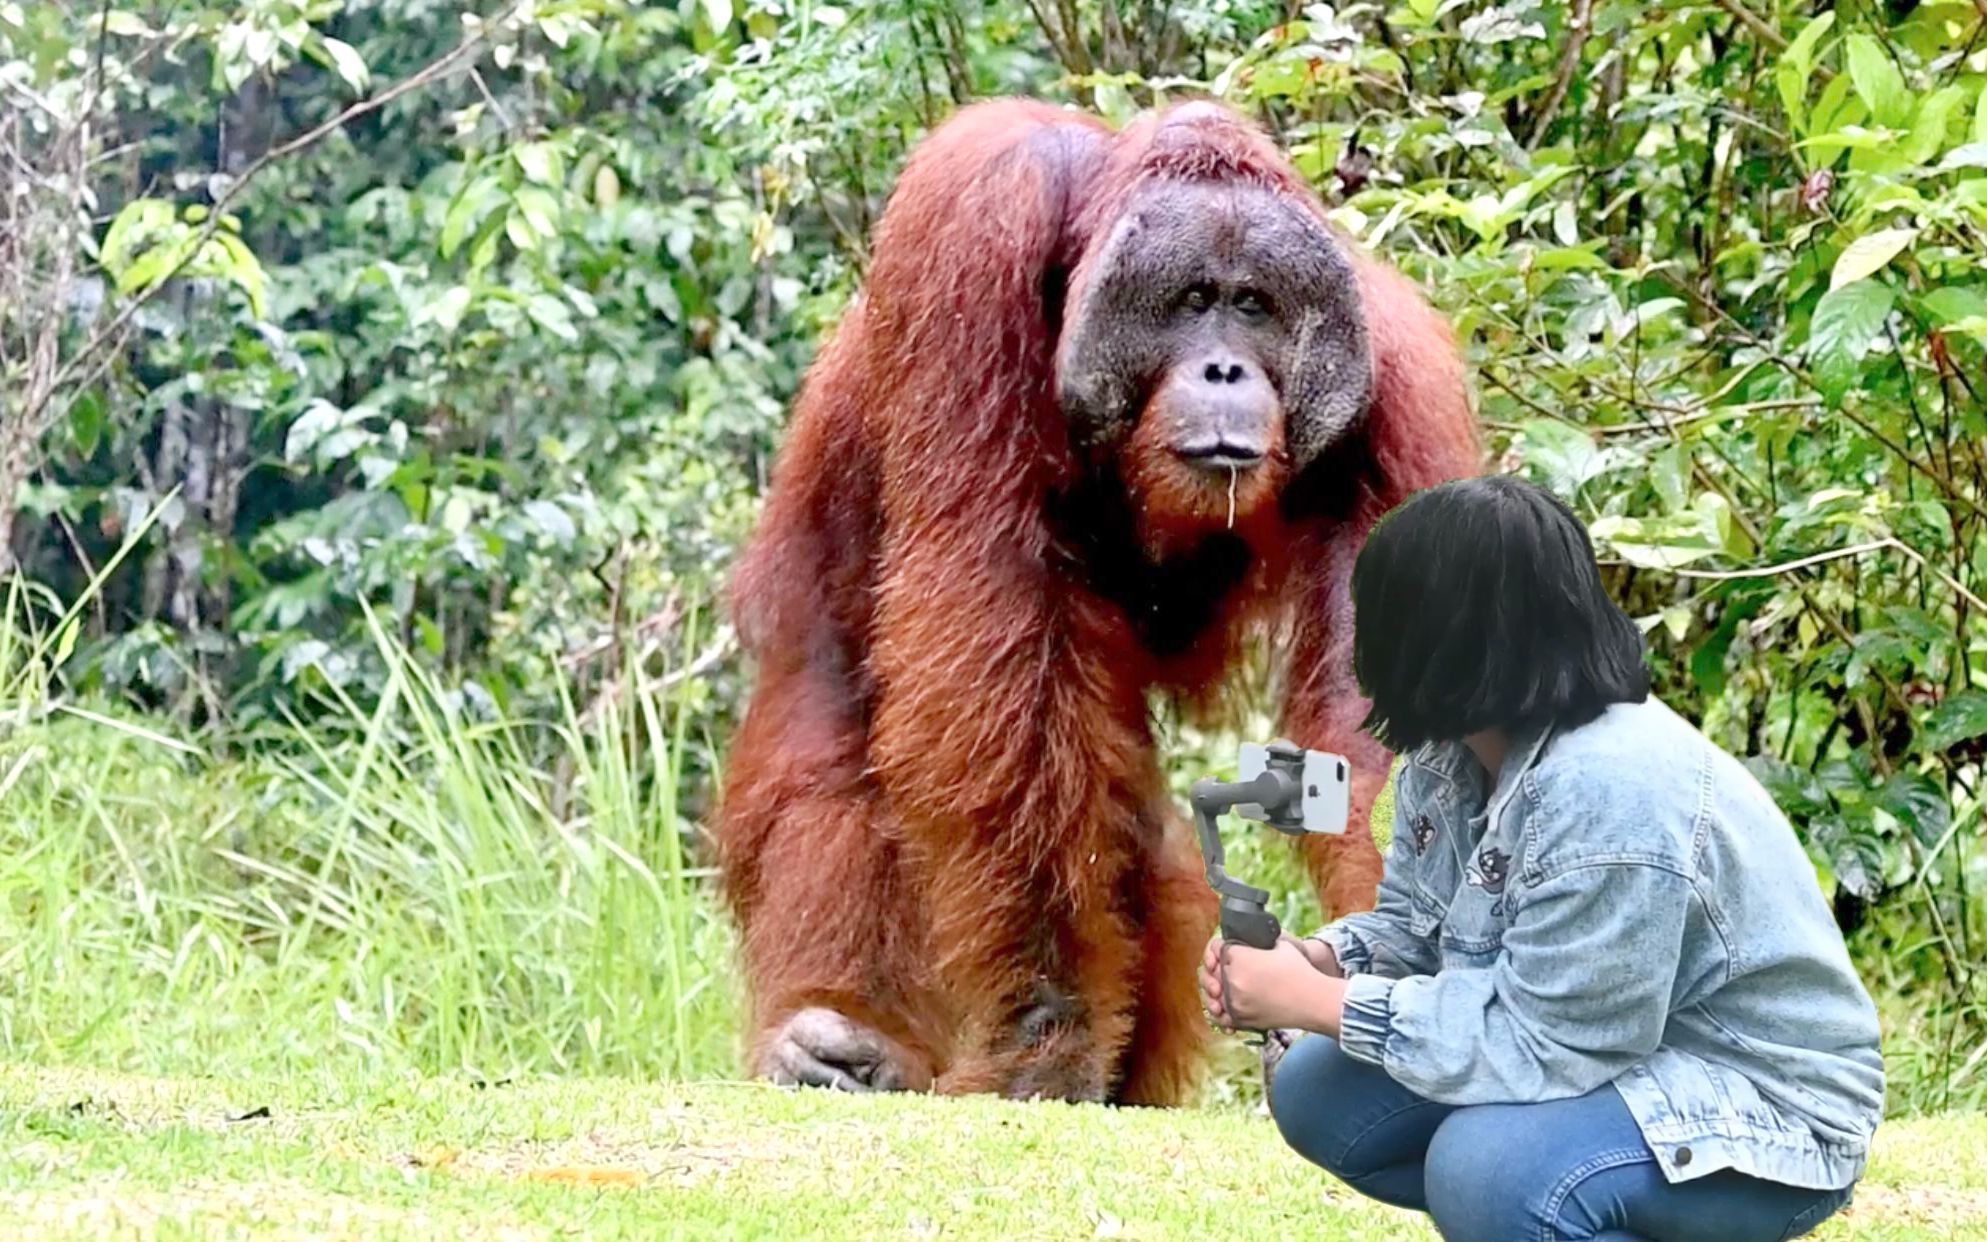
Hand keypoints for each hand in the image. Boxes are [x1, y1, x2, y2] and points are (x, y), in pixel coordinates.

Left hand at [1199, 935, 1345, 1035]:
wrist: (1313, 1001)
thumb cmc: (1299, 971)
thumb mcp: (1279, 944)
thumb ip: (1257, 940)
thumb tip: (1247, 939)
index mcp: (1239, 957)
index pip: (1217, 948)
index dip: (1221, 947)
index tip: (1227, 950)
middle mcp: (1233, 979)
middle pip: (1213, 971)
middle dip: (1217, 968)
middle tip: (1224, 968)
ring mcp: (1235, 1001)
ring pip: (1213, 994)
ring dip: (1216, 989)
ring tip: (1222, 988)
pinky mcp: (1241, 1019)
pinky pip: (1220, 1015)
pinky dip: (1220, 1011)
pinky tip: (1223, 1006)